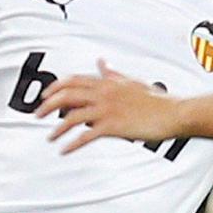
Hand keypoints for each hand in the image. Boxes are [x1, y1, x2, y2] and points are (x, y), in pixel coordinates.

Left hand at [37, 61, 185, 153]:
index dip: (55, 88)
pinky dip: (72, 144)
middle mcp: (104, 93)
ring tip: (50, 138)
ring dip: (57, 129)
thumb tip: (101, 62)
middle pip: (67, 96)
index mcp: (107, 82)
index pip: (73, 80)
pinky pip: (86, 136)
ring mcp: (108, 109)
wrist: (175, 113)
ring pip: (72, 117)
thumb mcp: (131, 81)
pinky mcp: (113, 126)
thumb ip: (112, 73)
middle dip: (48, 106)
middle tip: (37, 116)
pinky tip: (64, 150)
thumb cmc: (156, 100)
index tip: (44, 96)